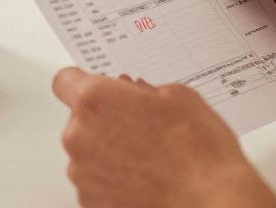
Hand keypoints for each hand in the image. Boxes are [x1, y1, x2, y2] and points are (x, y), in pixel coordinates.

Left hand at [52, 69, 275, 207]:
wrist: (210, 203)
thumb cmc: (198, 154)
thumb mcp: (179, 97)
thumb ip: (145, 90)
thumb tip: (137, 96)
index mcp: (96, 101)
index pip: (65, 80)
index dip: (84, 82)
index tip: (100, 87)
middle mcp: (80, 137)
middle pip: (79, 118)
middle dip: (105, 118)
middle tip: (141, 123)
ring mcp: (83, 174)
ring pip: (87, 151)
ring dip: (109, 149)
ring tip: (149, 155)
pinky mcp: (91, 202)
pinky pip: (96, 180)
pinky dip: (113, 178)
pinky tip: (145, 177)